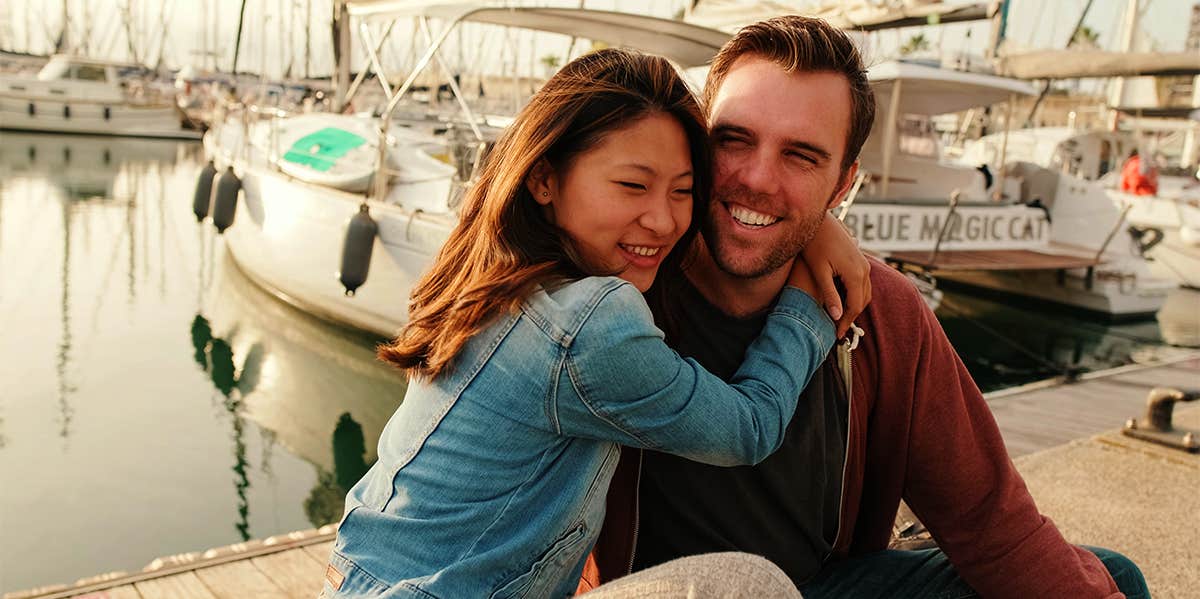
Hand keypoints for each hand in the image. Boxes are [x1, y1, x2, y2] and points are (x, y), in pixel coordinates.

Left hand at [800, 212, 871, 337]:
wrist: (820, 221)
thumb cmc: (814, 244)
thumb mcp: (819, 271)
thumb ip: (829, 293)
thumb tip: (836, 316)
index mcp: (855, 273)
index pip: (855, 306)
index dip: (846, 322)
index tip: (836, 335)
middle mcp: (864, 269)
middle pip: (862, 301)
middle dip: (850, 317)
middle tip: (837, 331)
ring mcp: (864, 263)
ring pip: (864, 292)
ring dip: (854, 307)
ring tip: (839, 319)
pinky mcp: (860, 260)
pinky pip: (862, 284)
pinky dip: (855, 295)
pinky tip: (841, 302)